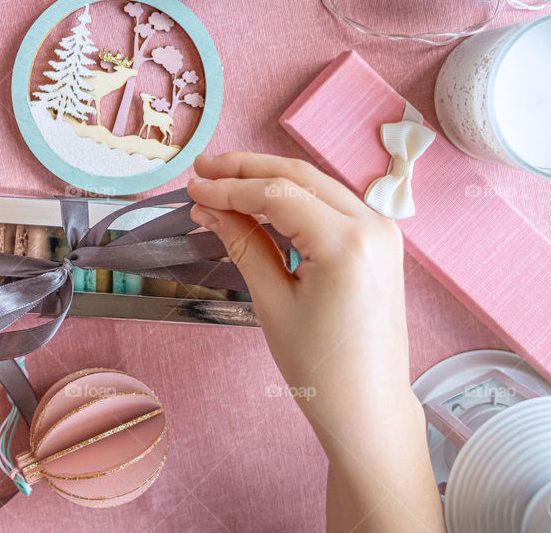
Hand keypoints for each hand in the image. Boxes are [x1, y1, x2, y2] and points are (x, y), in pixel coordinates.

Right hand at [188, 152, 442, 532]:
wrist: (368, 407)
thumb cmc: (319, 367)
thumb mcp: (273, 303)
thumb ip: (243, 244)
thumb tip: (209, 208)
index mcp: (347, 244)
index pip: (278, 195)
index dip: (230, 187)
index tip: (192, 187)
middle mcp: (372, 226)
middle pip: (300, 177)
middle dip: (247, 169)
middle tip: (203, 168)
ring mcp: (382, 232)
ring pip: (316, 185)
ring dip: (269, 178)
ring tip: (223, 178)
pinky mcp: (380, 242)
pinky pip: (330, 204)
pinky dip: (293, 197)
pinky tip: (259, 200)